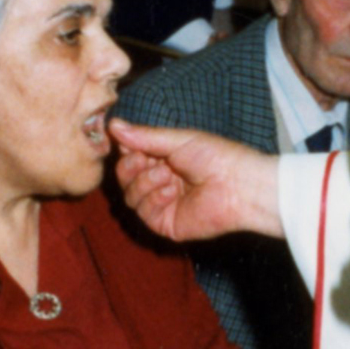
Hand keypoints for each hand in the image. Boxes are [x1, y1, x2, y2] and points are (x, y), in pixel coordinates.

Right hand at [109, 117, 280, 240]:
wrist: (237, 185)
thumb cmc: (215, 157)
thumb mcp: (177, 140)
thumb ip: (144, 136)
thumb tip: (112, 125)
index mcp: (164, 159)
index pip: (130, 156)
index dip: (126, 151)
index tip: (128, 143)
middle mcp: (160, 181)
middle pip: (125, 177)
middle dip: (131, 167)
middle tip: (146, 159)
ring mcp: (162, 204)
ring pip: (130, 195)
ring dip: (144, 182)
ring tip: (167, 175)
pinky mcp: (165, 223)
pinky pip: (143, 212)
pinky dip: (153, 199)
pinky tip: (172, 192)